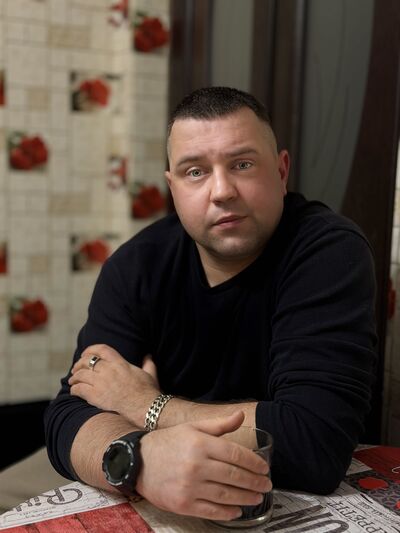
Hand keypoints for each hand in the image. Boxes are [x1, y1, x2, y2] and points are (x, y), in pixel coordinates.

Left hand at [68, 344, 159, 425]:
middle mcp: (109, 370)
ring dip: (74, 378)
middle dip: (79, 364)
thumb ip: (148, 363)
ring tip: (72, 381)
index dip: (90, 349)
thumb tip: (148, 356)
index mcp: (120, 363)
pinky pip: (79, 390)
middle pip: (87, 361)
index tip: (85, 353)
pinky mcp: (96, 396)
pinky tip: (74, 391)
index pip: (101, 349)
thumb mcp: (150, 374)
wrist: (145, 407)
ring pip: (80, 375)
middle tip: (75, 369)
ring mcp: (101, 383)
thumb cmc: (148, 392)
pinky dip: (74, 389)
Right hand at [137, 411, 271, 520]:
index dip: (254, 462)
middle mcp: (196, 465)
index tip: (264, 467)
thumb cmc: (168, 442)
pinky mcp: (183, 504)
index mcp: (200, 444)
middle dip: (254, 481)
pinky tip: (237, 510)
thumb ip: (219, 424)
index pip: (235, 454)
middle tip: (266, 484)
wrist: (138, 461)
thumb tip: (241, 415)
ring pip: (226, 495)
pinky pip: (211, 511)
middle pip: (234, 476)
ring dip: (246, 497)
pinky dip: (227, 512)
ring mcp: (189, 486)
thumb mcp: (193, 427)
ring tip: (257, 497)